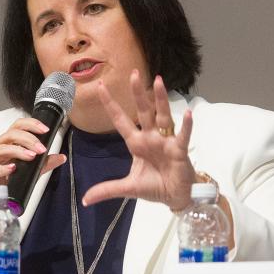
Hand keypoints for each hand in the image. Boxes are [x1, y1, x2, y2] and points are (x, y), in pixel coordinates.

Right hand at [0, 117, 66, 207]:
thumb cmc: (5, 184)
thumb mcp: (28, 172)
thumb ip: (42, 164)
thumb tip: (60, 157)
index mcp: (6, 143)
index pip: (17, 126)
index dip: (31, 124)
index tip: (45, 130)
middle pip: (11, 134)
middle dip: (29, 139)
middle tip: (41, 149)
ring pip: (2, 147)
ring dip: (19, 151)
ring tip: (32, 156)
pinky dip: (2, 168)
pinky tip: (12, 168)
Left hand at [82, 70, 195, 209]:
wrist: (176, 197)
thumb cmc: (155, 187)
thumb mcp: (128, 188)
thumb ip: (107, 190)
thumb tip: (85, 200)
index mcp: (136, 143)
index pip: (121, 120)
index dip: (111, 104)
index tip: (100, 86)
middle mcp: (151, 137)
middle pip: (143, 111)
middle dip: (138, 93)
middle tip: (134, 73)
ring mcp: (166, 142)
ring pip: (163, 116)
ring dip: (161, 100)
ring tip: (159, 81)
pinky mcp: (179, 150)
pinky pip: (183, 136)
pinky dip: (186, 125)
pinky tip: (188, 113)